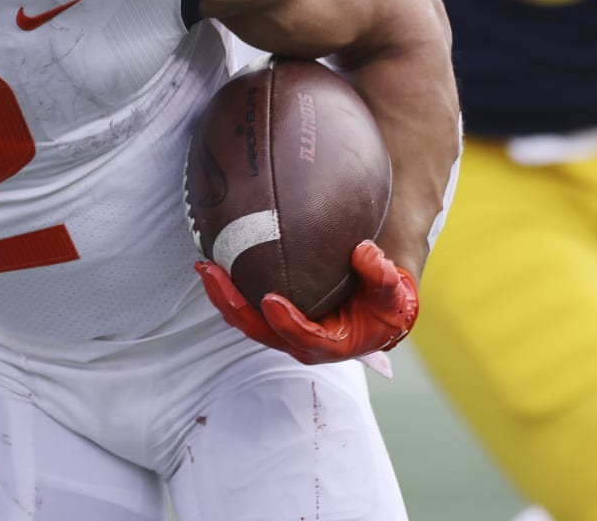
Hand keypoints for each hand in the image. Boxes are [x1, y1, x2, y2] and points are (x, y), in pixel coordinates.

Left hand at [195, 240, 418, 365]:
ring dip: (223, 296)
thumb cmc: (386, 305)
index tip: (269, 299)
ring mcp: (284, 330)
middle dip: (233, 305)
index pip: (303, 337)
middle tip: (212, 273)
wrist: (380, 310)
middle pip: (260, 330)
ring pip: (247, 320)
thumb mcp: (393, 294)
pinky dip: (230, 287)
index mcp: (330, 344)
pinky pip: (247, 306)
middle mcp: (301, 341)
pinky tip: (216, 260)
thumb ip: (382, 276)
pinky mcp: (275, 316)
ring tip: (204, 266)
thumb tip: (364, 252)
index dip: (286, 322)